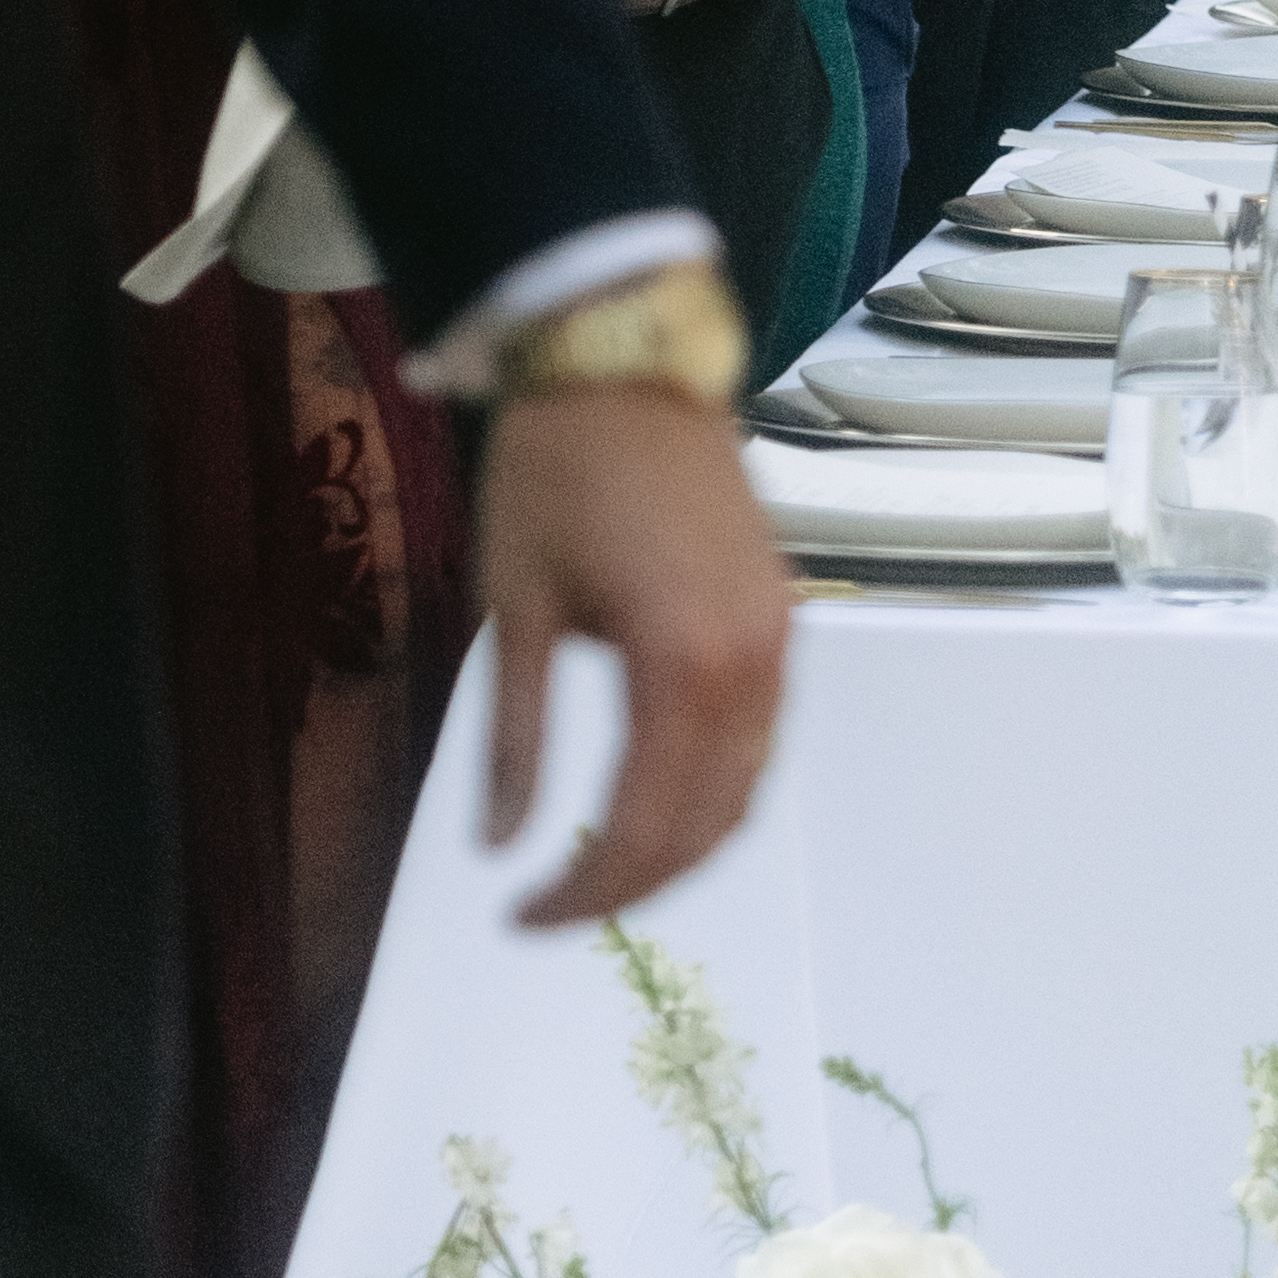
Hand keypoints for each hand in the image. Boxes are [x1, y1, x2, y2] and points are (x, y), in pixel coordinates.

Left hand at [471, 377, 787, 926]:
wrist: (621, 358)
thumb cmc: (553, 472)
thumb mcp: (514, 608)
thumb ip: (515, 738)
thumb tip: (498, 845)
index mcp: (682, 666)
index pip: (647, 828)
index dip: (586, 892)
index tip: (524, 919)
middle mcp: (751, 666)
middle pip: (709, 826)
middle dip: (634, 884)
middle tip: (555, 907)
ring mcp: (778, 642)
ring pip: (745, 790)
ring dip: (681, 845)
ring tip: (599, 867)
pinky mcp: (779, 619)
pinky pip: (759, 740)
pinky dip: (711, 789)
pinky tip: (653, 798)